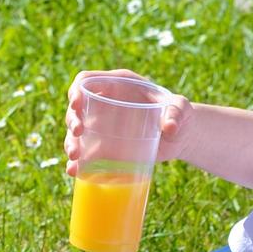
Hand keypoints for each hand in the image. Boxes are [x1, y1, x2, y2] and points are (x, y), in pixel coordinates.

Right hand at [62, 70, 186, 176]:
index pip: (87, 80)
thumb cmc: (179, 114)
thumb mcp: (181, 108)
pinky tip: (74, 171)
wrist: (181, 137)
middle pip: (76, 108)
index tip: (76, 104)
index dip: (76, 90)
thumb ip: (177, 112)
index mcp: (119, 85)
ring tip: (75, 157)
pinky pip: (86, 153)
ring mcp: (103, 127)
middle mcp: (106, 104)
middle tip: (78, 133)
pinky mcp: (106, 147)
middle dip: (72, 119)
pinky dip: (77, 162)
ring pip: (76, 132)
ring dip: (70, 143)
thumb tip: (169, 127)